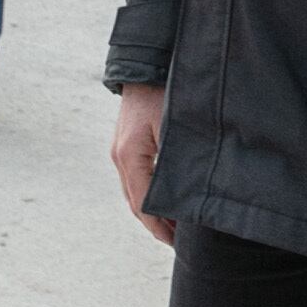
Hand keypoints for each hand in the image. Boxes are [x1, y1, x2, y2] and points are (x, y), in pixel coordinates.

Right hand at [111, 83, 172, 245]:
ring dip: (152, 213)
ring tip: (175, 229)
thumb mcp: (176, 127)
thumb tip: (187, 197)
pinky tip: (165, 202)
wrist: (146, 62)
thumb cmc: (165, 91)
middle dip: (156, 226)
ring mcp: (119, 151)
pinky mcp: (125, 144)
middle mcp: (120, 156)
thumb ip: (178, 162)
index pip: (143, 205)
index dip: (161, 228)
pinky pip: (135, 179)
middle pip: (135, 204)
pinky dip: (148, 195)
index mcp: (130, 156)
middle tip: (180, 244)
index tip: (179, 243)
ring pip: (133, 193)